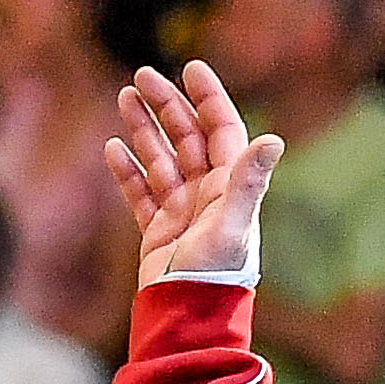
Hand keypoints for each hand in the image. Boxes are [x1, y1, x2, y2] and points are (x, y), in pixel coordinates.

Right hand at [102, 62, 280, 288]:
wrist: (187, 315)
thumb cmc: (215, 275)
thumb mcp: (232, 225)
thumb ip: (248, 182)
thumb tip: (272, 139)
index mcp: (230, 186)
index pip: (220, 130)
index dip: (207, 98)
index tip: (190, 68)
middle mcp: (207, 193)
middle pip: (186, 138)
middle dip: (166, 105)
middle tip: (142, 76)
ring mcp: (181, 210)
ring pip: (160, 159)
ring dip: (143, 129)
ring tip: (123, 99)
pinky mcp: (157, 230)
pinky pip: (140, 192)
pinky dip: (127, 170)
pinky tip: (112, 149)